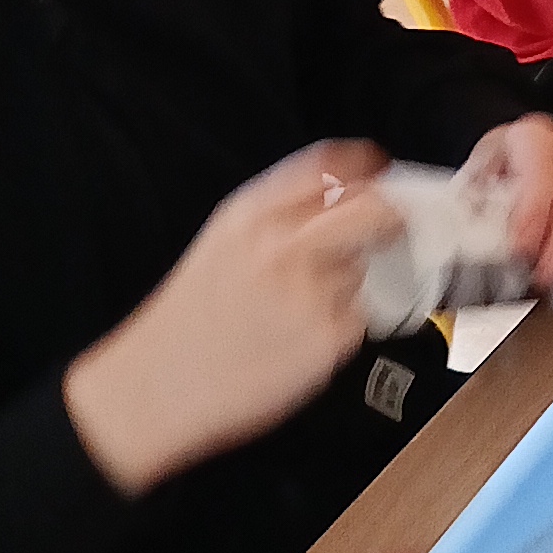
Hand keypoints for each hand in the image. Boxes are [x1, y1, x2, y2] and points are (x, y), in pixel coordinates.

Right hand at [63, 143, 405, 498]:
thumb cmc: (188, 319)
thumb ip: (279, 212)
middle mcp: (285, 245)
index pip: (328, 166)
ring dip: (352, 280)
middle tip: (392, 226)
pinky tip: (300, 335)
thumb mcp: (222, 241)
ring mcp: (312, 292)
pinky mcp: (330, 336)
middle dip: (391, 215)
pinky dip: (343, 324)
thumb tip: (341, 193)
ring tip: (303, 305)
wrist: (159, 386)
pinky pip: (360, 318)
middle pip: (372, 209)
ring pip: (366, 268)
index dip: (364, 167)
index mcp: (251, 215)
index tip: (381, 171)